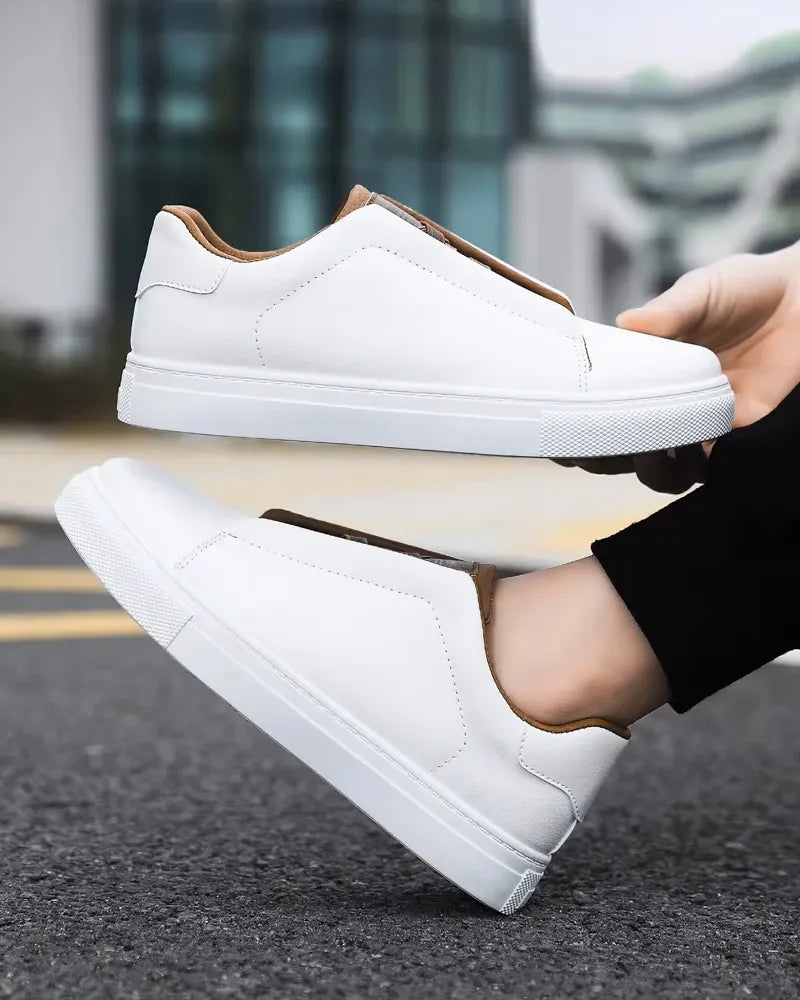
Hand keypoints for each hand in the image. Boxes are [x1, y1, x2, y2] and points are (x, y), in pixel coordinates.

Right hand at [563, 245, 799, 492]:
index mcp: (641, 370)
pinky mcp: (733, 435)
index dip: (573, 428)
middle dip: (599, 458)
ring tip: (641, 448)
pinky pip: (704, 464)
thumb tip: (625, 323)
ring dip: (644, 467)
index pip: (596, 409)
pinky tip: (686, 446)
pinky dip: (690, 463)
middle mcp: (661, 405)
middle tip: (591, 449)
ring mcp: (695, 424)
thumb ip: (669, 311)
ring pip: (657, 470)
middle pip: (617, 451)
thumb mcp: (701, 290)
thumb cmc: (746, 288)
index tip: (554, 434)